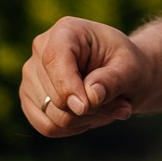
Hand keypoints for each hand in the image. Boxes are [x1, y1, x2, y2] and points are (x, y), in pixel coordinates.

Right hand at [20, 16, 151, 136]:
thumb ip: (112, 80)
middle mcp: (41, 49)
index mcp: (66, 31)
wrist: (123, 74)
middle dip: (91, 110)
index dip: (68, 87)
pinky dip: (73, 129)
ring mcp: (31, 75)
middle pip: (56, 97)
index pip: (54, 59)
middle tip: (120, 104)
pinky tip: (90, 117)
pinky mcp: (30, 98)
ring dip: (86, 121)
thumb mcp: (131, 68)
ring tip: (107, 107)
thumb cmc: (127, 66)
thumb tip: (90, 97)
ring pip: (52, 117)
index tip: (87, 107)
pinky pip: (47, 126)